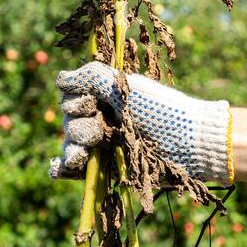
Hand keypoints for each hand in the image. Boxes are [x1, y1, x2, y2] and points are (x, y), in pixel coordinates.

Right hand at [48, 60, 232, 182]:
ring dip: (73, 145)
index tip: (92, 102)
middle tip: (99, 129)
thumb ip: (92, 77)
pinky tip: (61, 167)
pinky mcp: (106, 169)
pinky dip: (62, 168)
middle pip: (69, 120)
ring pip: (70, 144)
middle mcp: (103, 119)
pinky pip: (73, 170)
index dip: (75, 99)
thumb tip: (60, 79)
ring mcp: (104, 145)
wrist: (187, 145)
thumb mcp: (127, 87)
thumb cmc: (161, 112)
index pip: (72, 95)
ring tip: (87, 150)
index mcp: (107, 96)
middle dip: (79, 125)